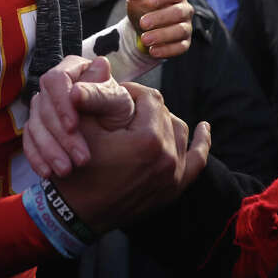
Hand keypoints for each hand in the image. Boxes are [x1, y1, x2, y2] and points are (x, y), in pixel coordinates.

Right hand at [24, 56, 134, 178]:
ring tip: (67, 170)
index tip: (73, 126)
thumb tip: (81, 86)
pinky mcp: (37, 126)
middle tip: (82, 159)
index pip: (56, 79)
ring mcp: (43, 105)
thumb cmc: (120, 116)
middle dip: (61, 135)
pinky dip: (37, 158)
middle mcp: (55, 85)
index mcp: (75, 69)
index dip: (61, 103)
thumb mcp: (117, 105)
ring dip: (50, 150)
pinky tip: (48, 172)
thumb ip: (101, 93)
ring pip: (34, 125)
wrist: (116, 140)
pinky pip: (28, 141)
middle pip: (44, 106)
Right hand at [53, 82, 210, 232]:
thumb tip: (102, 62)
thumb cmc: (74, 169)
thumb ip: (95, 93)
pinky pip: (197, 162)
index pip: (150, 98)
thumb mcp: (81, 128)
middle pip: (164, 113)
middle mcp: (168, 157)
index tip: (116, 94)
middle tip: (123, 108)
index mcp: (148, 139)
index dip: (132, 91)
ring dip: (162, 120)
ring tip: (143, 118)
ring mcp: (173, 175)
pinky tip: (203, 128)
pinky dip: (202, 143)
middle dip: (144, 106)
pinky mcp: (173, 189)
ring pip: (178, 131)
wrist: (73, 215)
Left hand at [122, 0, 192, 58]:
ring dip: (162, 35)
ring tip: (144, 39)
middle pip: (178, 13)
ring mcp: (186, 27)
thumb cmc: (143, 9)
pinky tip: (153, 51)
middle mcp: (185, 10)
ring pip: (180, 31)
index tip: (147, 2)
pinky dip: (167, 50)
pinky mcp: (184, 43)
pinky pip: (180, 47)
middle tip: (142, 23)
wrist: (144, 30)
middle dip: (160, 18)